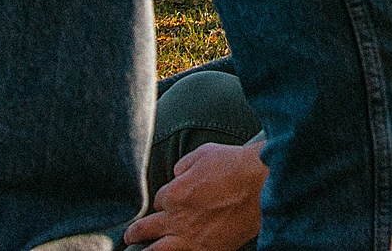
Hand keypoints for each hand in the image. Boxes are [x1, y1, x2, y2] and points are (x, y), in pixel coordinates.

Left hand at [126, 138, 266, 250]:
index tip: (169, 202)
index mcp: (174, 193)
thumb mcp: (205, 153)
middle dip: (135, 233)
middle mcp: (177, 219)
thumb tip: (177, 174)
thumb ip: (185, 165)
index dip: (163, 201)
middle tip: (129, 237)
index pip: (158, 200)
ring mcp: (190, 239)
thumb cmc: (236, 166)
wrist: (262, 188)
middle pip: (146, 229)